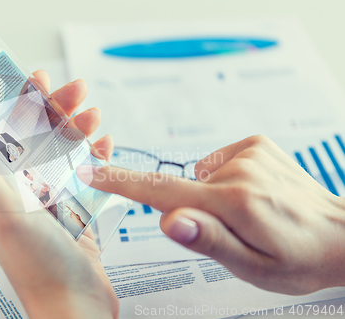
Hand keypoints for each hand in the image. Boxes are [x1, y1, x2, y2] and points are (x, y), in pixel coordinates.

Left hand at [0, 70, 116, 318]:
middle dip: (59, 111)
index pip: (7, 133)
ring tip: (96, 115)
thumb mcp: (3, 209)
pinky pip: (86, 178)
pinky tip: (106, 146)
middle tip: (79, 90)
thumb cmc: (37, 265)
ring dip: (79, 131)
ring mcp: (51, 204)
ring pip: (65, 155)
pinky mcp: (76, 216)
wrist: (75, 309)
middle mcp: (22, 193)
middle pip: (39, 139)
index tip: (39, 78)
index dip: (23, 102)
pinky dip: (96, 159)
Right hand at [77, 135, 344, 294]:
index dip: (120, 182)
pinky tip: (254, 192)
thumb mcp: (250, 266)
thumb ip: (207, 239)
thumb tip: (168, 218)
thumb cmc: (296, 258)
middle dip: (194, 210)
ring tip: (250, 212)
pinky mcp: (255, 143)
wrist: (340, 235)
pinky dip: (227, 178)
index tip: (90, 170)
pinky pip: (219, 162)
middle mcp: (238, 171)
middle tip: (236, 231)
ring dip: (214, 195)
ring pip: (202, 177)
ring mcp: (248, 153)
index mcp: (231, 204)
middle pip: (184, 190)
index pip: (161, 192)